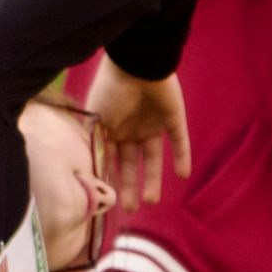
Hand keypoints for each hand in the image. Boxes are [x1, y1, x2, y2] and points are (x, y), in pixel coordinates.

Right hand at [84, 59, 190, 208]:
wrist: (137, 63)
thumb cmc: (111, 90)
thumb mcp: (97, 120)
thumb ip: (96, 145)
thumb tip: (88, 172)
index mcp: (110, 128)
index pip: (110, 159)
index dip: (110, 178)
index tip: (107, 200)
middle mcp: (130, 129)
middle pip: (131, 163)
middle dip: (130, 185)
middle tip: (130, 208)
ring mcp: (152, 124)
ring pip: (154, 157)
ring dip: (155, 178)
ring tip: (153, 201)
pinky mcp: (173, 118)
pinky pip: (179, 141)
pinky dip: (182, 157)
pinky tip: (183, 175)